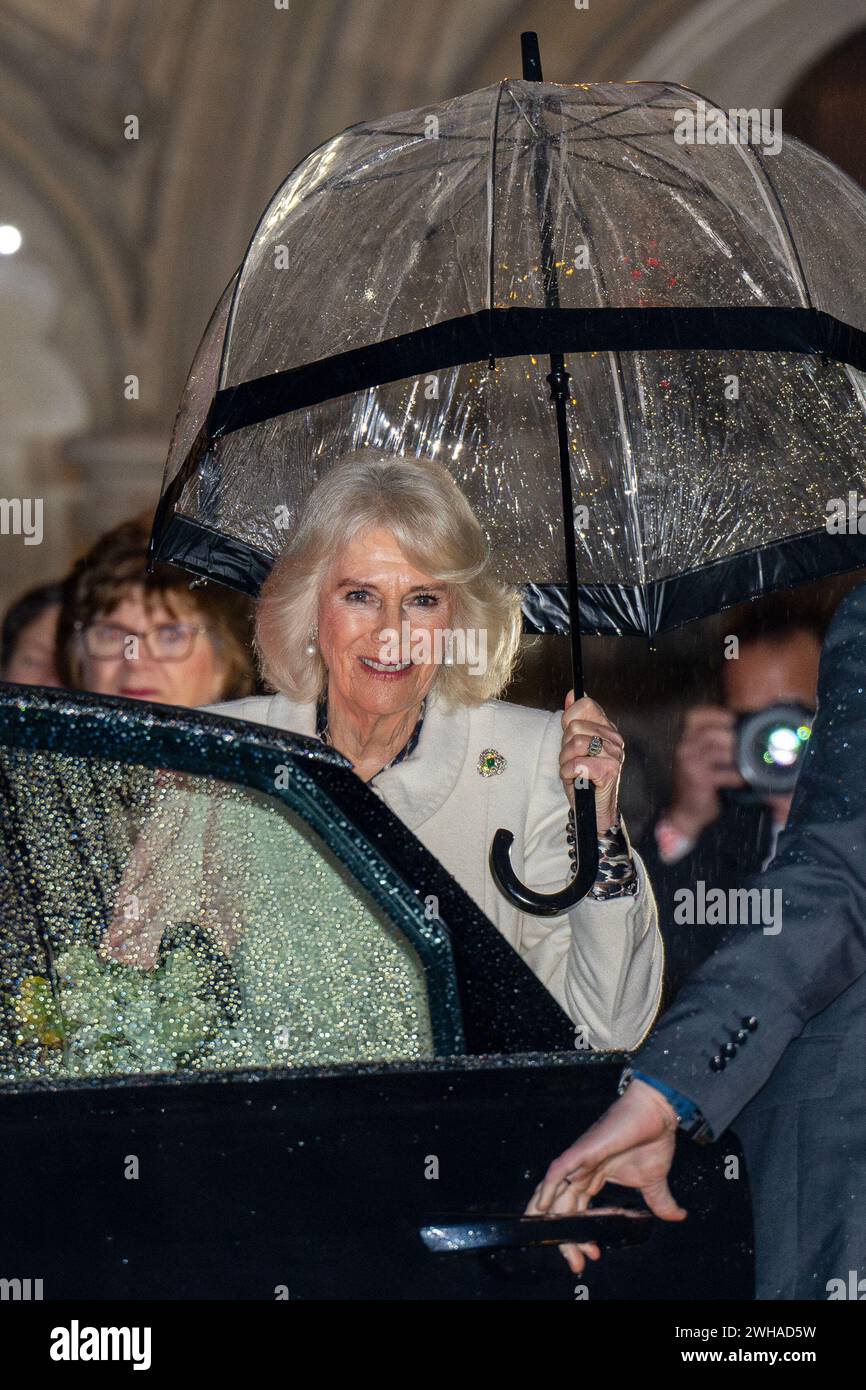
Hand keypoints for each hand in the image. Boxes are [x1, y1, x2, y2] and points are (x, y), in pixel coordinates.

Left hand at [525, 1080, 686, 1272]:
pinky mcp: (582, 1151)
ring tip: (544, 1238)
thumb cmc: (652, 1138)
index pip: (580, 1212)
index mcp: (595, 1177)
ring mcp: (580, 1160)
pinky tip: (541, 1207)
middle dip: (566, 1237)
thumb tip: (678, 1216)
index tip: (591, 1255)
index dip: (581, 1235)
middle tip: (575, 1262)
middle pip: (564, 1208)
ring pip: (554, 1192)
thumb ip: (660, 1202)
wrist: (656, 1113)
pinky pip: (557, 1171)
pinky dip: (547, 1189)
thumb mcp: (655, 1181)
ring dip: (550, 1218)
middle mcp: (583, 1170)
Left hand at [560, 691, 624, 833]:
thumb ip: (574, 719)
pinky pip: (577, 763)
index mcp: (607, 730)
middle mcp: (614, 740)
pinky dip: (568, 773)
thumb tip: (572, 694)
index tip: (569, 735)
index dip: (569, 718)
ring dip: (566, 761)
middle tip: (572, 760)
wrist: (593, 810)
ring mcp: (614, 755)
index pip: (585, 705)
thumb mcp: (574, 746)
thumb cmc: (583, 779)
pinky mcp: (610, 771)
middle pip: (574, 726)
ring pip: (574, 743)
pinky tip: (577, 779)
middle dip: (565, 746)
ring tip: (574, 771)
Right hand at [668, 705, 744, 841]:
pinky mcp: (699, 779)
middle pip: (712, 734)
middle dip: (733, 739)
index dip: (715, 714)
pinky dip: (737, 777)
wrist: (687, 811)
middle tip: (748, 746)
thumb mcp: (700, 757)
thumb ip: (714, 742)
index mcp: (683, 739)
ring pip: (721, 753)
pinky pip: (725, 774)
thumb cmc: (699, 781)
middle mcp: (683, 748)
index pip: (694, 716)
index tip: (733, 720)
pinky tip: (742, 780)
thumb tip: (743, 727)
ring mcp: (689, 764)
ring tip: (749, 763)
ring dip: (738, 759)